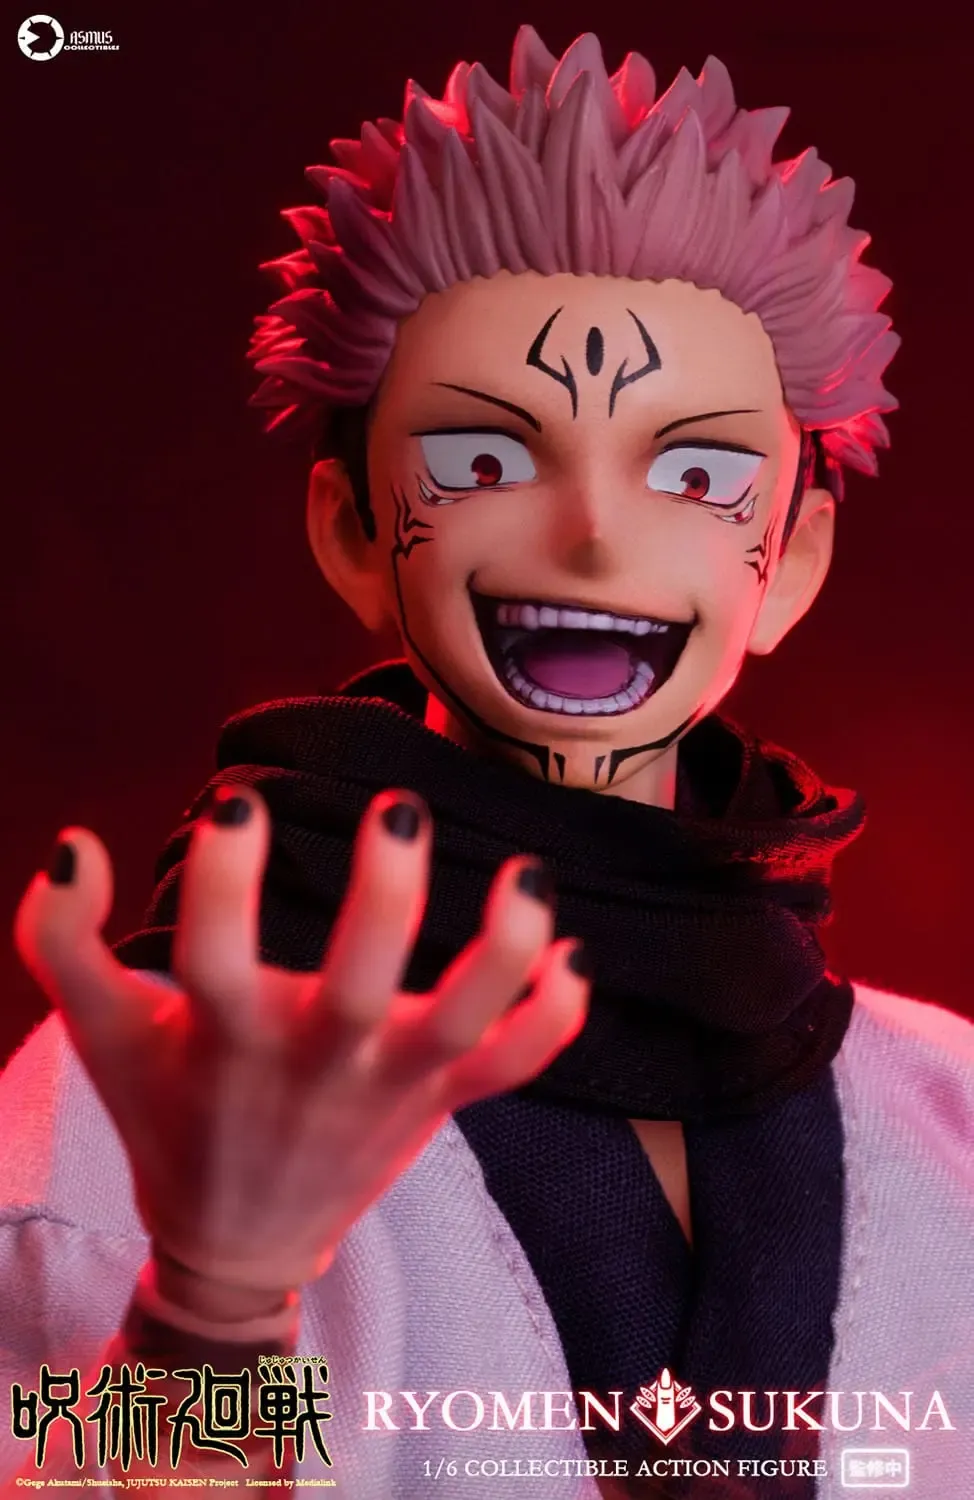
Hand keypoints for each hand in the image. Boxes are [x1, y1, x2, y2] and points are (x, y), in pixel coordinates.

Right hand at [14, 788, 588, 1295]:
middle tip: (400, 808)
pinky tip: (572, 952)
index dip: (222, 884)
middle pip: (361, 991)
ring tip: (528, 871)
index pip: (216, 959)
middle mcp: (316, 1063)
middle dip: (385, 902)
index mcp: (227, 1040)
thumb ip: (62, 940)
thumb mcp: (101, 1033)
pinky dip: (556, 1018)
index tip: (237, 803)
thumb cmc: (170, 1112)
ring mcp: (389, 1087)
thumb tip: (74, 843)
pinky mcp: (442, 1101)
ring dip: (501, 953)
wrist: (240, 1239)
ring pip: (461, 1025)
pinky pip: (515, 1067)